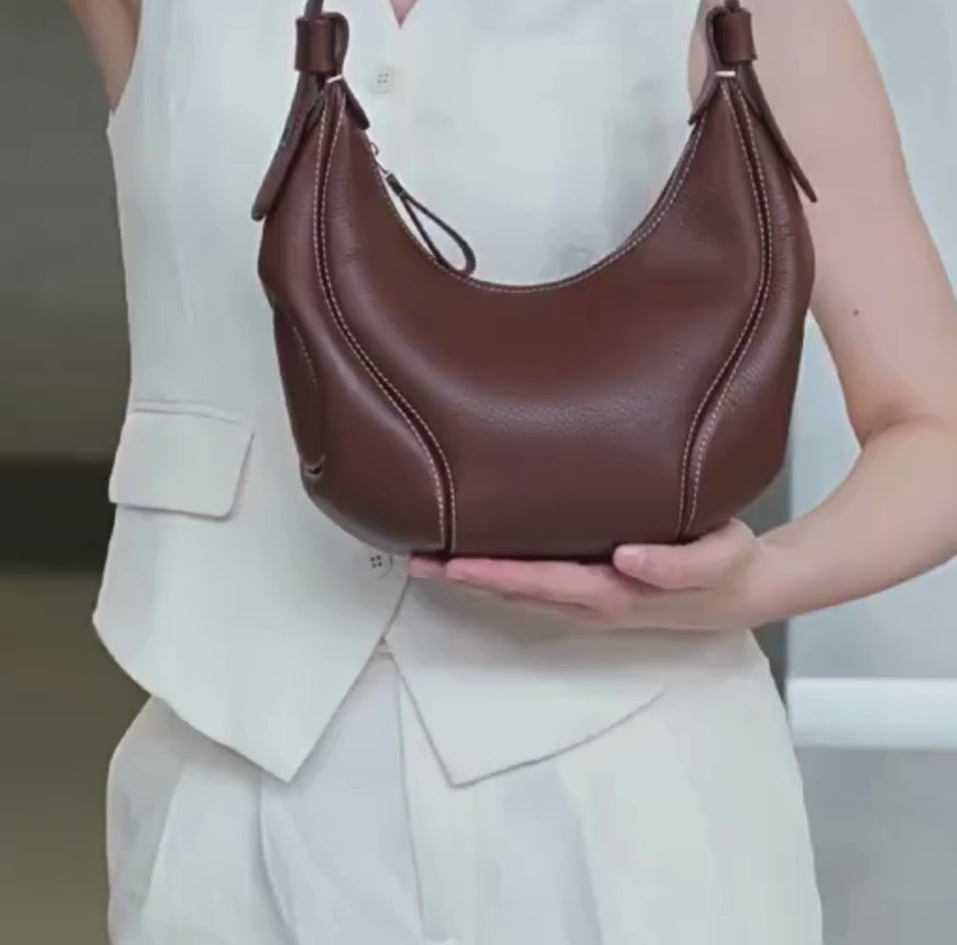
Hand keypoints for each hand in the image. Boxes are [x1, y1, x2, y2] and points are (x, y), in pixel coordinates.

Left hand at [408, 520, 762, 631]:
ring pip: (522, 595)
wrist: (744, 590)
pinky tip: (476, 562)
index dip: (499, 574)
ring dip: (475, 582)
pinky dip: (500, 578)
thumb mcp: (720, 556)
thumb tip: (625, 558)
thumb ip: (677, 562)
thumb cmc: (729, 563)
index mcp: (618, 592)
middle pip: (520, 594)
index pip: (547, 582)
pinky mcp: (592, 593)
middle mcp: (594, 604)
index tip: (455, 563)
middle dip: (467, 580)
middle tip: (415, 562)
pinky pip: (536, 589)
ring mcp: (590, 604)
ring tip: (428, 563)